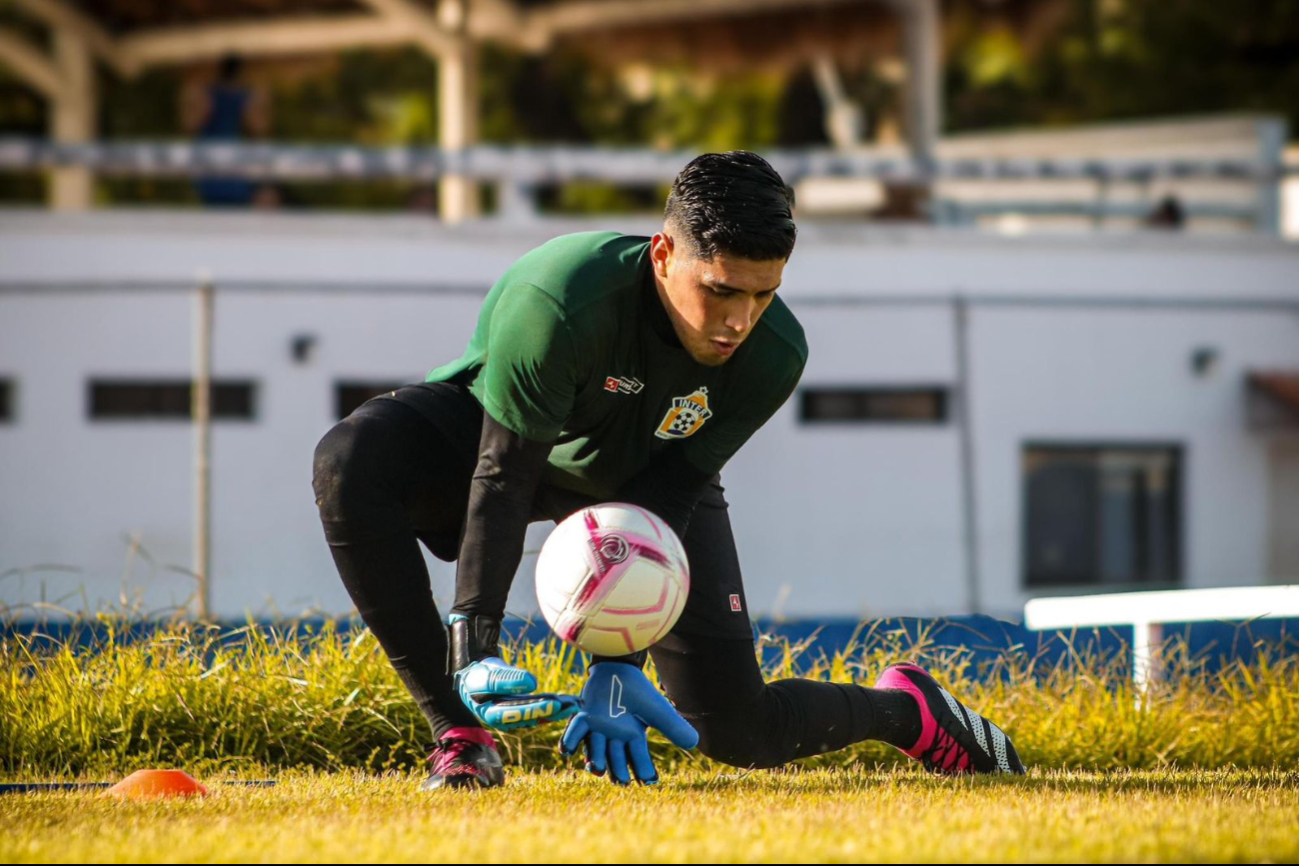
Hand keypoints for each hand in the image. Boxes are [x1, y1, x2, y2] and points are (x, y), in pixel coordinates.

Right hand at [456, 655, 579, 729]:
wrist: (475, 677)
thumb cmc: (476, 677)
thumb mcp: (486, 676)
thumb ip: (506, 679)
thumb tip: (533, 683)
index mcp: (492, 714)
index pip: (517, 713)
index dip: (537, 708)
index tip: (555, 703)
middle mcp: (506, 719)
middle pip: (533, 716)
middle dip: (554, 710)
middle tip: (574, 705)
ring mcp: (515, 715)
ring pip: (539, 713)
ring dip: (558, 708)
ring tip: (577, 702)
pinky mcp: (523, 709)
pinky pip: (540, 707)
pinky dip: (554, 704)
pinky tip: (569, 701)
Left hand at [559, 662, 697, 784]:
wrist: (620, 666)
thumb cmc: (639, 690)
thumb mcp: (658, 710)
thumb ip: (673, 727)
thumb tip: (694, 743)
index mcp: (633, 735)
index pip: (639, 758)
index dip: (644, 770)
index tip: (648, 782)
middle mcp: (615, 736)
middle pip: (615, 758)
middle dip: (617, 770)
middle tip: (621, 781)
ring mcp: (598, 727)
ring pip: (595, 749)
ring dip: (595, 760)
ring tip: (596, 769)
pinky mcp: (584, 716)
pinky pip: (575, 731)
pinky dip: (570, 741)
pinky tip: (566, 751)